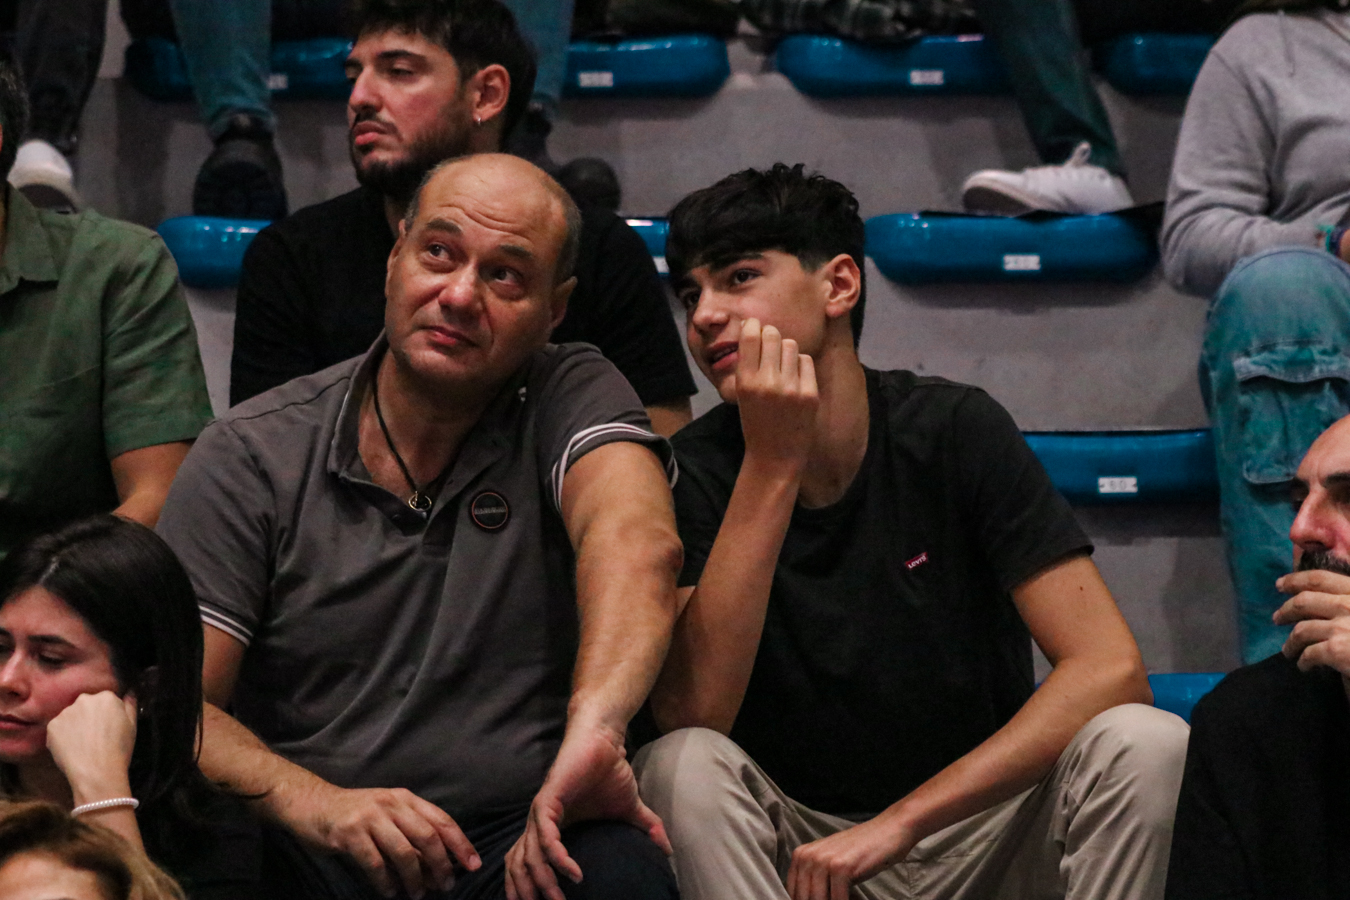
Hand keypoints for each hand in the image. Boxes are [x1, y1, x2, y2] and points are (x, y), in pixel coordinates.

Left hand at [46, 691, 136, 804]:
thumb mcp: (132, 726)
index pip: (105, 701)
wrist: (96, 772)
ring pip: (71, 717)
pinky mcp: (52, 726)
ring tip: (82, 745)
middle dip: (89, 717)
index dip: (107, 715)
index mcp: (107, 697)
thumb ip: (130, 705)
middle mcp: (85, 699)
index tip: (108, 727)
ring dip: (75, 726)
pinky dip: (62, 736)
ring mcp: (66, 712)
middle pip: (86, 705)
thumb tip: (129, 693)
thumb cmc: (118, 750)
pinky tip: (71, 749)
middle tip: (95, 736)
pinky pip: (58, 728)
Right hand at [283, 783, 479, 898]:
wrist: (313, 803)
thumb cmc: (356, 814)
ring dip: (414, 878)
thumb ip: (412, 836)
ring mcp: (370, 817)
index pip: (442, 821)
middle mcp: (392, 804)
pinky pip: (374, 863)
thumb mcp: (388, 815)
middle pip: (428, 836)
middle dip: (442, 864)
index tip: (473, 865)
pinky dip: (385, 882)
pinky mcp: (349, 833)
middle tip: (446, 886)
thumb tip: (438, 867)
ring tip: (417, 895)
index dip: (461, 844)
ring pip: (403, 852)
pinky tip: (389, 892)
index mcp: (406, 799)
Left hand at [505, 723, 669, 899]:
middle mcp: (540, 822)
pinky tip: (572, 872)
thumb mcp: (631, 808)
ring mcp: (541, 811)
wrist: (605, 740)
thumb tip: (668, 850)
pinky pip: (545, 834)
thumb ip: (646, 829)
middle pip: (521, 865)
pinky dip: (557, 856)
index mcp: (552, 827)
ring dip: (542, 881)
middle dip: (529, 892)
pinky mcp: (548, 799)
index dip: (528, 886)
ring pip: (530, 855)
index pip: (528, 862)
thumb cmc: (610, 771)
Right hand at [735, 318, 818, 469]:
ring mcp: (791, 387)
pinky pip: (806, 361)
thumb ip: (749, 364)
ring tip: (783, 367)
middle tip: (770, 349)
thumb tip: (758, 329)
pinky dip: (800, 366)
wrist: (775, 457)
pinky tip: (795, 380)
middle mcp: (767, 381)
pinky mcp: (810, 393)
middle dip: (771, 336)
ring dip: (786, 351)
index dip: (754, 326)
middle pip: (773, 334)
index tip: (755, 329)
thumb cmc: (755, 423)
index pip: (751, 335)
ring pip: (791, 345)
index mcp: (745, 381)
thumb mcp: (742, 394)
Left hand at [786, 813, 912, 899]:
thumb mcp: (830, 863)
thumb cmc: (860, 852)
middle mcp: (807, 855)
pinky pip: (836, 899)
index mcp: (800, 855)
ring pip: (817, 899)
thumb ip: (814, 880)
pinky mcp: (841, 866)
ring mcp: (823, 860)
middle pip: (803, 897)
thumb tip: (806, 899)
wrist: (888, 831)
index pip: (792, 891)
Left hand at [1275, 569, 1349, 677]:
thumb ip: (1349, 601)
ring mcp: (1343, 627)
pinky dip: (1304, 661)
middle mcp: (1349, 604)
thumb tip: (1327, 600)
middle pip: (1304, 602)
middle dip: (1286, 610)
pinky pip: (1310, 653)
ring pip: (1302, 630)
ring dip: (1291, 642)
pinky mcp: (1338, 650)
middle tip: (1277, 618)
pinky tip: (1305, 666)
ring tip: (1289, 650)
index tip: (1280, 585)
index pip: (1320, 578)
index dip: (1295, 580)